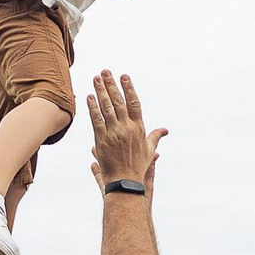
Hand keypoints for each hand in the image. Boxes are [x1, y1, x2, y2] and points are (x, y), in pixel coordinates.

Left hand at [86, 70, 165, 188]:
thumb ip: (155, 137)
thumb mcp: (149, 150)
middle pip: (119, 102)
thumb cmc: (138, 167)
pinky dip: (92, 108)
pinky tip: (89, 97)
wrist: (125, 182)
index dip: (129, 88)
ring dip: (100, 92)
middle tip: (106, 72)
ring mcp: (114, 133)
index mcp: (139, 128)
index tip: (124, 76)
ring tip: (96, 78)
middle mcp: (127, 128)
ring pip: (106, 108)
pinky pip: (96, 120)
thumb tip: (165, 130)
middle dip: (112, 85)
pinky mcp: (102, 140)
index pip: (134, 103)